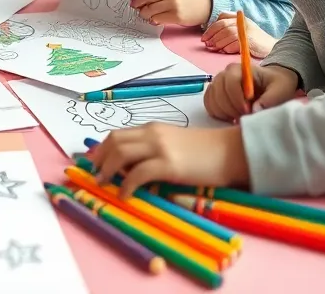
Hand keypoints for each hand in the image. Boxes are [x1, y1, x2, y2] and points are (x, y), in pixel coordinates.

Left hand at [89, 124, 248, 197]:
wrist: (232, 152)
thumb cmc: (206, 152)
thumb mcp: (174, 144)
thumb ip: (153, 150)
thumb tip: (131, 168)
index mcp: (153, 129)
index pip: (118, 134)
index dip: (101, 149)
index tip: (93, 162)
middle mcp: (152, 133)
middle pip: (114, 141)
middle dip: (99, 159)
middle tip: (95, 175)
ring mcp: (160, 147)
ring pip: (121, 154)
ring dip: (107, 170)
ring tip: (104, 184)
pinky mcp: (169, 164)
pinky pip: (138, 173)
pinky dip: (126, 185)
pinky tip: (125, 195)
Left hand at [129, 0, 211, 26]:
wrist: (206, 5)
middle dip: (137, 2)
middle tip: (134, 5)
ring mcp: (174, 4)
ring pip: (150, 9)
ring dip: (143, 13)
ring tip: (143, 14)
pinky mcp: (176, 16)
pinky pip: (157, 18)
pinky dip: (152, 19)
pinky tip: (153, 19)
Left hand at [202, 12, 275, 57]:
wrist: (271, 47)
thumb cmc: (254, 40)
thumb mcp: (241, 29)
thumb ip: (228, 27)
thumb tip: (210, 35)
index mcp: (240, 18)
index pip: (222, 19)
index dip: (211, 28)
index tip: (204, 38)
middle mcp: (243, 22)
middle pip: (223, 26)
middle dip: (212, 36)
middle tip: (207, 44)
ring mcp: (247, 30)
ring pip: (228, 34)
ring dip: (218, 43)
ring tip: (213, 49)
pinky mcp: (251, 40)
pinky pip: (235, 43)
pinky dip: (227, 48)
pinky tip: (224, 51)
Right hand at [203, 63, 300, 121]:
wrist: (272, 85)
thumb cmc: (277, 85)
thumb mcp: (281, 90)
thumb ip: (270, 99)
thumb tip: (254, 111)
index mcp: (240, 69)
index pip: (230, 81)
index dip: (237, 98)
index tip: (248, 111)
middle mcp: (225, 73)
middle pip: (218, 91)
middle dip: (231, 108)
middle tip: (245, 117)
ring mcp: (218, 84)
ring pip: (212, 99)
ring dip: (224, 112)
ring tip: (239, 117)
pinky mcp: (215, 94)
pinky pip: (208, 104)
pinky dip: (217, 113)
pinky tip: (230, 118)